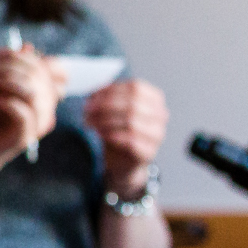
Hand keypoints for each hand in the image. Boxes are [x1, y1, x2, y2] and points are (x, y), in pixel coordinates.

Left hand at [0, 49, 59, 162]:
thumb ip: (12, 66)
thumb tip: (27, 45)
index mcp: (43, 92)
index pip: (42, 66)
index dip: (21, 56)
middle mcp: (46, 106)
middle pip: (36, 76)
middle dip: (8, 67)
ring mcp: (39, 122)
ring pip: (32, 92)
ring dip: (7, 83)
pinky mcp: (27, 136)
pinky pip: (24, 113)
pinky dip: (7, 102)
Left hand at [84, 79, 167, 194]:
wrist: (121, 159)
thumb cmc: (117, 129)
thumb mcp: (111, 109)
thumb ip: (105, 97)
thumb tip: (93, 94)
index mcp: (154, 99)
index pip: (135, 87)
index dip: (110, 91)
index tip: (91, 98)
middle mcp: (161, 115)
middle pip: (133, 104)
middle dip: (105, 106)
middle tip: (87, 111)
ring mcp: (157, 134)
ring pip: (131, 122)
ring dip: (105, 121)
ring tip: (90, 123)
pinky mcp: (149, 152)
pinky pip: (130, 140)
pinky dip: (111, 135)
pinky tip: (100, 134)